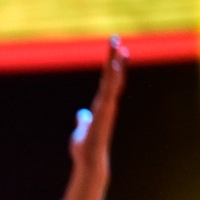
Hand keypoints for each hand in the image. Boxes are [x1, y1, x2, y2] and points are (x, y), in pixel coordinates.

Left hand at [70, 37, 126, 180]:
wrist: (88, 160)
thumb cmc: (85, 148)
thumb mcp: (81, 130)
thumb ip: (83, 121)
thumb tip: (81, 115)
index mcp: (101, 105)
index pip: (107, 81)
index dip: (111, 66)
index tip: (115, 51)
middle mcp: (107, 103)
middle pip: (113, 76)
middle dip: (115, 57)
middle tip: (116, 39)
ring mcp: (107, 106)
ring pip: (113, 80)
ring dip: (117, 63)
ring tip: (119, 46)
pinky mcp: (105, 111)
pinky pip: (110, 90)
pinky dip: (114, 78)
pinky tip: (115, 65)